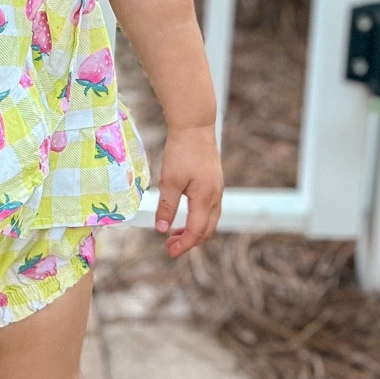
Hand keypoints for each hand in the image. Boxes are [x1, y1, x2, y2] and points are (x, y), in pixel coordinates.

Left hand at [155, 124, 222, 256]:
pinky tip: (185, 215)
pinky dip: (199, 219)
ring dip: (195, 231)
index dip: (183, 245)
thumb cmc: (182, 151)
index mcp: (205, 199)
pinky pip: (210, 209)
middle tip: (170, 246)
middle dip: (190, 242)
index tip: (169, 252)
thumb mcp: (169, 181)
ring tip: (175, 234)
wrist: (195, 126)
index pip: (196, 231)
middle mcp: (215, 197)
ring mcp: (217, 189)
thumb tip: (161, 229)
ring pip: (210, 220)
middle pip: (207, 230)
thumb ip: (167, 207)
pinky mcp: (215, 182)